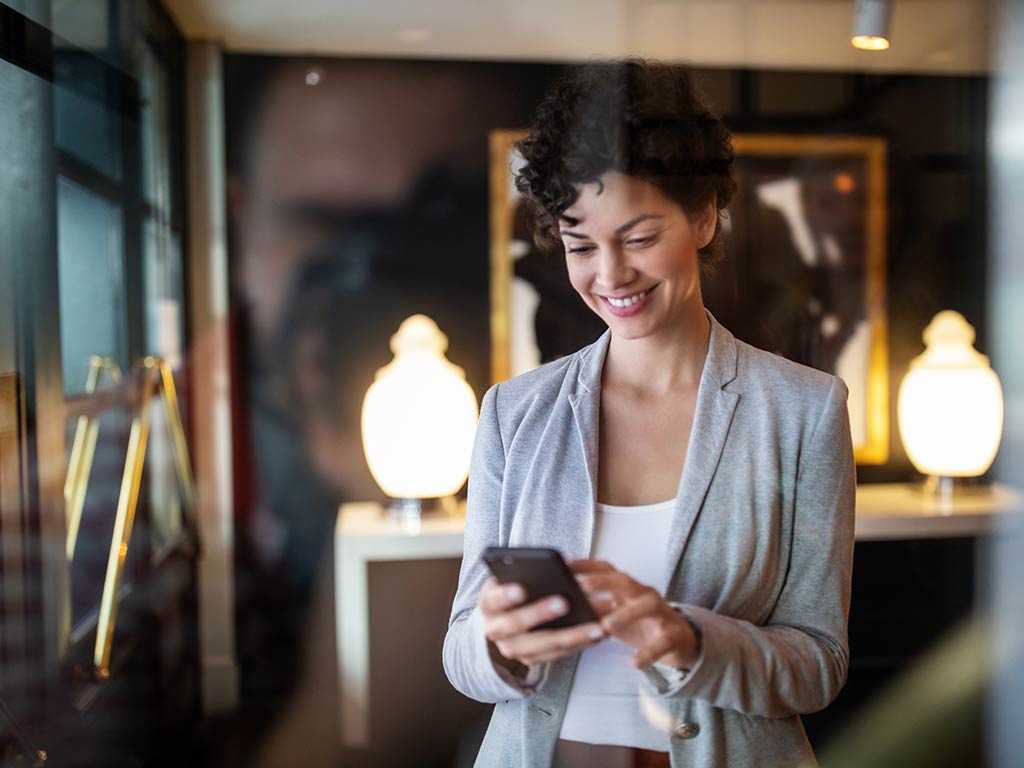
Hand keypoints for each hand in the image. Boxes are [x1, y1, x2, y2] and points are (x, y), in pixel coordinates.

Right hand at [477, 578, 605, 671]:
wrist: (503, 618)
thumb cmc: (512, 588)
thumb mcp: (509, 576)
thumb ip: (522, 572)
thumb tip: (550, 564)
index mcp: (487, 604)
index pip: (492, 600)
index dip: (505, 596)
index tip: (522, 589)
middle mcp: (495, 630)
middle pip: (516, 626)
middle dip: (540, 614)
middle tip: (565, 602)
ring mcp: (513, 648)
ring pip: (542, 646)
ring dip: (571, 636)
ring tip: (596, 625)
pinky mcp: (532, 659)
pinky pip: (558, 654)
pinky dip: (579, 644)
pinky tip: (598, 633)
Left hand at [571, 560, 699, 669]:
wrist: (678, 641)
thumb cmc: (640, 623)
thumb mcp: (617, 611)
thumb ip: (596, 607)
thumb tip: (562, 605)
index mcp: (628, 588)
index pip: (607, 570)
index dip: (587, 565)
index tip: (566, 565)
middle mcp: (644, 594)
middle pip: (625, 581)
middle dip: (603, 582)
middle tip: (582, 586)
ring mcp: (660, 613)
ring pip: (646, 606)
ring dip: (626, 613)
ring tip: (606, 625)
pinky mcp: (672, 635)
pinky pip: (661, 642)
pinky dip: (647, 653)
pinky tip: (634, 662)